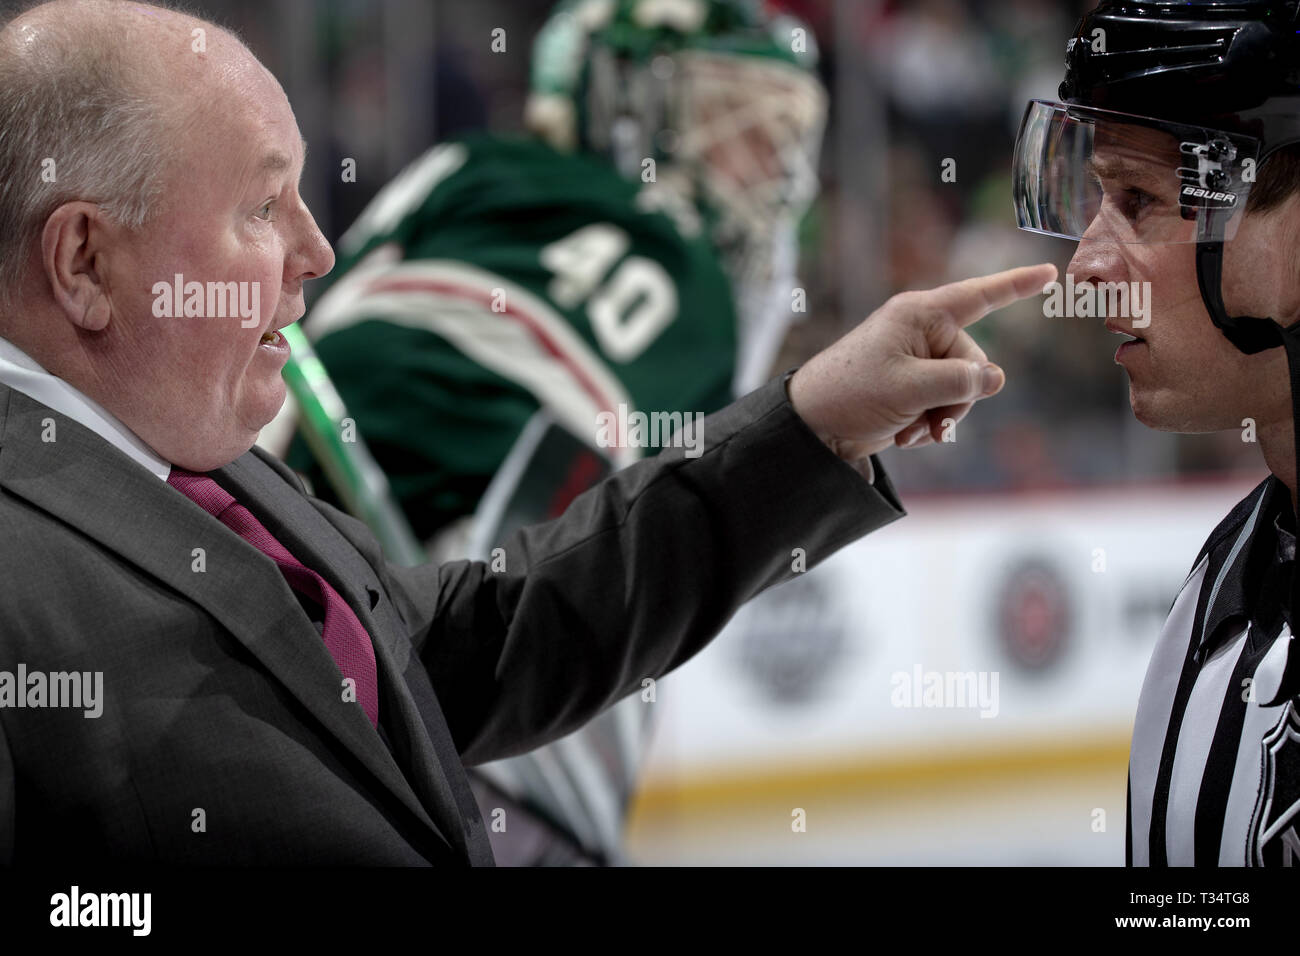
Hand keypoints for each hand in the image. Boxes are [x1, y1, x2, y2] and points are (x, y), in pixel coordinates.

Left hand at [787, 263, 1056, 460]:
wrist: (813, 428)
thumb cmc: (851, 394)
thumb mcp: (910, 388)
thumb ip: (960, 382)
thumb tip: (993, 378)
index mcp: (920, 316)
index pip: (979, 297)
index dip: (1016, 285)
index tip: (1049, 273)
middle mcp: (922, 333)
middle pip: (974, 363)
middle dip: (958, 398)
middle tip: (927, 417)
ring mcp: (916, 361)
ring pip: (962, 390)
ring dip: (942, 416)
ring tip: (910, 430)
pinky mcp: (911, 387)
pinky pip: (943, 405)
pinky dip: (929, 423)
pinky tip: (906, 435)